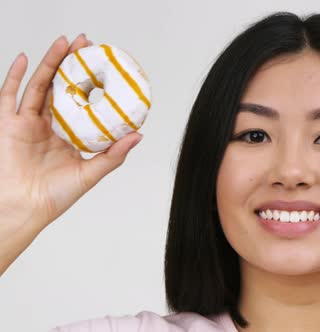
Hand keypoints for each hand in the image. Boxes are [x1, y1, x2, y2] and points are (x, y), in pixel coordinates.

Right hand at [0, 34, 141, 238]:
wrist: (23, 209)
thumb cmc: (53, 197)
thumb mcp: (91, 173)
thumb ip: (114, 155)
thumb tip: (138, 136)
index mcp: (67, 134)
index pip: (81, 100)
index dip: (90, 82)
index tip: (103, 64)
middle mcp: (47, 125)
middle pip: (60, 86)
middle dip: (72, 63)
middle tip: (86, 43)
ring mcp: (26, 122)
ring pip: (38, 85)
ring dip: (51, 62)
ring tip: (64, 43)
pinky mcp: (7, 124)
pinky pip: (8, 95)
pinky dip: (14, 75)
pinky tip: (26, 58)